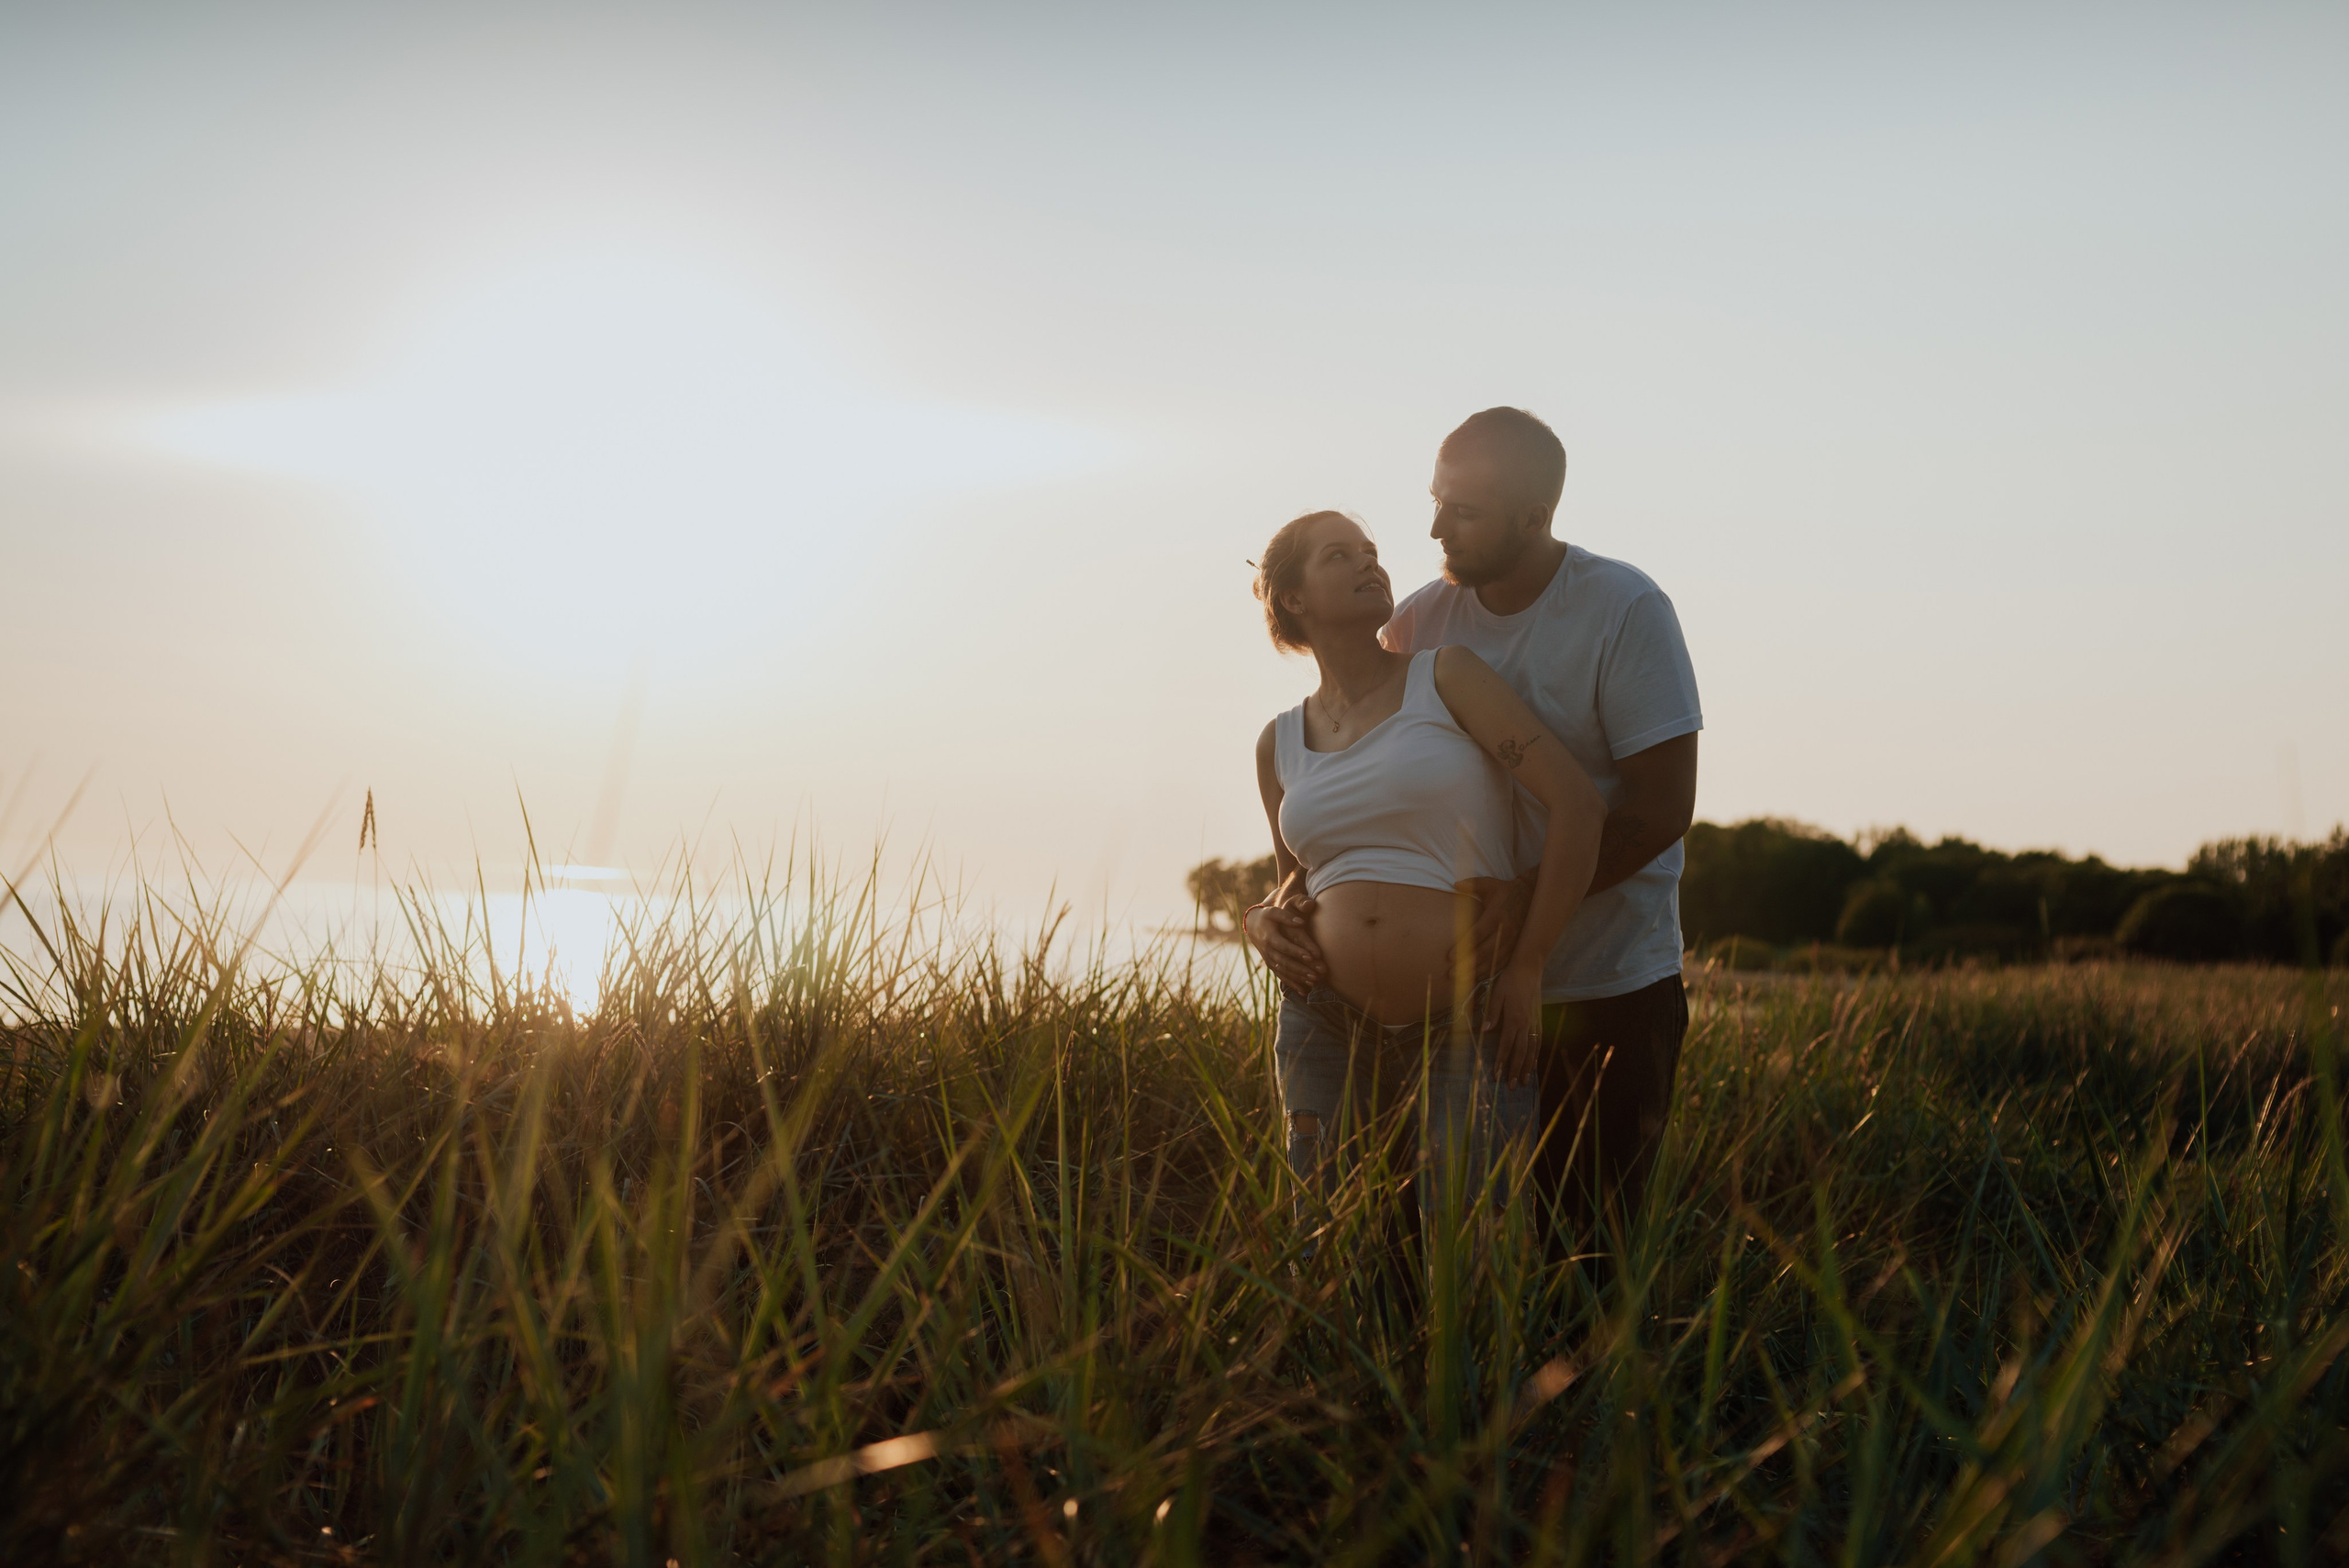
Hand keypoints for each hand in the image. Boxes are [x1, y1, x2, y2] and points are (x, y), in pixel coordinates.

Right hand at [1243, 893, 1324, 990]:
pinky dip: (1292, 984)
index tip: (1311, 956)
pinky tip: (1304, 992)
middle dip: (1301, 969)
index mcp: (1269, 937)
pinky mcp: (1271, 965)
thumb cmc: (1267, 916)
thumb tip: (1301, 922)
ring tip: (1314, 982)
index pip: (1285, 946)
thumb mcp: (1274, 912)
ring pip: (1284, 972)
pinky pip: (1281, 976)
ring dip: (1299, 978)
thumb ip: (1287, 917)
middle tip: (1317, 974)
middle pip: (1285, 962)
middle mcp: (1268, 951)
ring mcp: (1269, 960)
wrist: (1253, 926)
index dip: (1297, 952)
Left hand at [1447, 873, 1535, 978]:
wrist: (1533, 898)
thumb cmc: (1506, 892)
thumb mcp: (1490, 885)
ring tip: (1460, 981)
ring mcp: (1512, 942)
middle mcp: (1505, 932)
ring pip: (1493, 962)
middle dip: (1467, 964)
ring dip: (1476, 972)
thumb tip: (1455, 884)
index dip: (1464, 946)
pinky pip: (1501, 964)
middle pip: (1484, 952)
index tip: (1450, 956)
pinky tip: (1476, 979)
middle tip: (1451, 973)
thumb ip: (1473, 885)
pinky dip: (1489, 972)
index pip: (1477, 934)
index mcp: (1496, 916)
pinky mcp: (1516, 949)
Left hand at [1484, 961, 1544, 1088]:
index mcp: (1514, 1018)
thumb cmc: (1510, 980)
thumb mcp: (1497, 994)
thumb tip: (1484, 1031)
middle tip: (1511, 1087)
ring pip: (1532, 1050)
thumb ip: (1492, 1013)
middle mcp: (1527, 1024)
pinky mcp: (1539, 1019)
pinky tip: (1534, 1063)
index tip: (1496, 1075)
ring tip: (1525, 1082)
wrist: (1529, 968)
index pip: (1507, 1045)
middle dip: (1516, 1070)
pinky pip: (1539, 1041)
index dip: (1502, 1062)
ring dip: (1528, 1067)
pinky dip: (1536, 1055)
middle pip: (1521, 1052)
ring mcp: (1535, 1022)